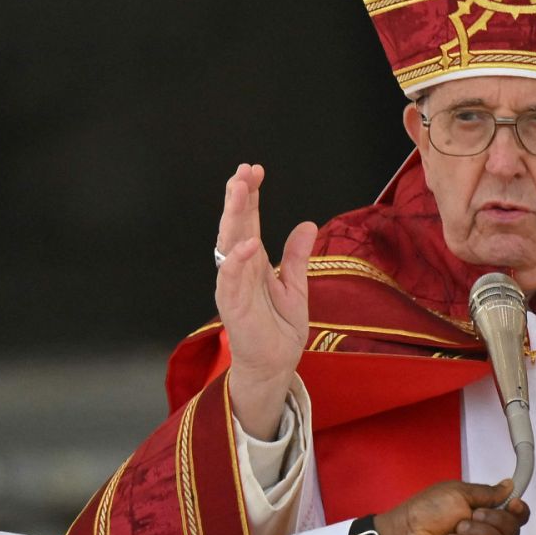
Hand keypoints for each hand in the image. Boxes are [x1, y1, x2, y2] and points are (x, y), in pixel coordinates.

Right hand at [215, 163, 317, 439]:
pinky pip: (232, 281)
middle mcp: (239, 270)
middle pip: (235, 227)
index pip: (248, 221)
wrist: (276, 364)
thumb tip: (306, 224)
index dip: (250, 196)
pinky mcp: (234, 309)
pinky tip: (247, 243)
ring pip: (229, 246)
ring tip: (240, 192)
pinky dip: (237, 262)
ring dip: (233, 218)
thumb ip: (297, 256)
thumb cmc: (279, 327)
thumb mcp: (296, 286)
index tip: (255, 170)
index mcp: (253, 262)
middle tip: (243, 171)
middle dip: (238, 198)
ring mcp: (234, 288)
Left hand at [373, 480, 527, 534]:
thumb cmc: (422, 512)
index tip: (514, 502)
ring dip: (478, 533)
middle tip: (475, 514)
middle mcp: (482, 534)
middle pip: (512, 531)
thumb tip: (508, 486)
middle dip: (496, 519)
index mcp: (481, 513)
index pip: (512, 515)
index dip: (519, 510)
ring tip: (457, 529)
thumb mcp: (456, 492)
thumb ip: (486, 492)